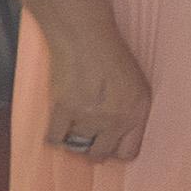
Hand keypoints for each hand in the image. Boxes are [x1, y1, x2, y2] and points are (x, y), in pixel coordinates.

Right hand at [36, 24, 152, 170]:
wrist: (86, 36)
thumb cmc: (110, 56)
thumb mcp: (136, 85)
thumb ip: (131, 111)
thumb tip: (118, 134)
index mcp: (138, 113)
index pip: (129, 153)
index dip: (115, 153)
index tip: (107, 147)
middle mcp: (116, 118)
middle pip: (100, 154)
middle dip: (92, 150)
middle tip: (85, 140)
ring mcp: (90, 116)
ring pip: (76, 148)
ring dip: (72, 142)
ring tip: (71, 130)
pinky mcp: (65, 108)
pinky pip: (54, 139)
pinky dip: (53, 138)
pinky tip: (56, 129)